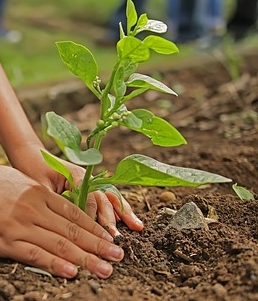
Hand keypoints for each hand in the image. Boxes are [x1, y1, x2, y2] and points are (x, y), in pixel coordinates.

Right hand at [0, 166, 123, 278]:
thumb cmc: (1, 186)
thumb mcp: (26, 185)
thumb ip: (47, 199)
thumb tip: (69, 214)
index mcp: (42, 195)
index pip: (76, 215)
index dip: (95, 228)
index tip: (110, 239)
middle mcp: (36, 210)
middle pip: (74, 231)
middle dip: (98, 245)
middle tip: (117, 256)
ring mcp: (22, 226)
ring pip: (60, 244)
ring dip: (85, 258)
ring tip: (104, 268)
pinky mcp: (7, 241)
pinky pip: (34, 254)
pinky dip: (54, 264)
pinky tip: (72, 271)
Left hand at [19, 148, 143, 236]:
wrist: (32, 155)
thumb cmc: (33, 169)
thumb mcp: (40, 185)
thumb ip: (57, 200)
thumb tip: (71, 222)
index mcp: (77, 175)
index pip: (90, 198)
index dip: (93, 216)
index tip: (95, 234)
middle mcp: (89, 178)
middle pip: (105, 198)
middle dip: (112, 218)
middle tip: (117, 237)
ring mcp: (92, 181)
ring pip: (111, 197)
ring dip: (124, 212)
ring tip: (137, 226)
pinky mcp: (90, 186)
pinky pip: (107, 198)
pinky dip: (118, 208)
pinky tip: (127, 219)